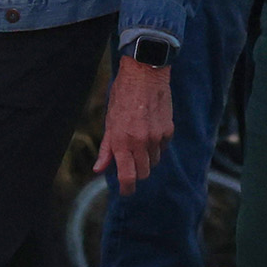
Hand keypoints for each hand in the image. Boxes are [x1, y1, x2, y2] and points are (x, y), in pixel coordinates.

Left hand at [98, 56, 175, 192]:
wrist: (145, 74)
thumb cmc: (123, 96)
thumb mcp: (109, 122)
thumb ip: (106, 148)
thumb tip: (98, 169)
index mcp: (121, 141)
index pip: (128, 176)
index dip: (127, 188)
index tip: (126, 191)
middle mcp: (140, 142)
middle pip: (143, 173)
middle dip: (137, 173)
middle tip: (131, 164)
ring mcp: (156, 137)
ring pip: (154, 161)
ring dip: (147, 158)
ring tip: (140, 140)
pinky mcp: (168, 131)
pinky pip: (163, 147)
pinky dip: (157, 145)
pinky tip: (150, 129)